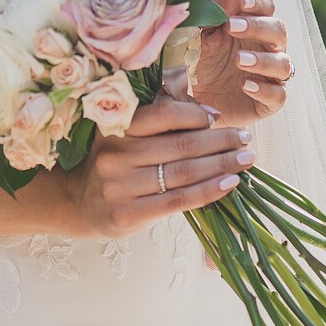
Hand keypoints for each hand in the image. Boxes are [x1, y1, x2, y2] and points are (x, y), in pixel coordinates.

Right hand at [54, 98, 252, 237]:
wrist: (80, 203)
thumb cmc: (116, 162)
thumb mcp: (125, 134)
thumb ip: (159, 120)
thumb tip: (209, 112)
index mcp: (116, 126)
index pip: (164, 114)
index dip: (196, 114)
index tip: (218, 117)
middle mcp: (115, 154)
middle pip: (181, 145)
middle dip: (220, 141)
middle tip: (245, 139)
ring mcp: (120, 186)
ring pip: (184, 173)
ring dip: (221, 165)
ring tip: (245, 160)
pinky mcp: (128, 213)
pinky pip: (179, 200)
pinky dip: (209, 190)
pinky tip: (229, 183)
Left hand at [191, 0, 289, 125]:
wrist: (187, 104)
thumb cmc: (196, 63)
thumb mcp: (199, 35)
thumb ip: (217, 12)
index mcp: (251, 28)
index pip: (267, 7)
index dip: (259, 2)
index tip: (242, 1)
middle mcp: (266, 49)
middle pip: (279, 31)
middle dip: (258, 27)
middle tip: (232, 27)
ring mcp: (269, 77)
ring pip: (284, 64)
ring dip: (264, 59)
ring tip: (238, 60)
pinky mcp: (267, 104)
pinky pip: (279, 95)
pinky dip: (265, 89)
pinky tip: (246, 85)